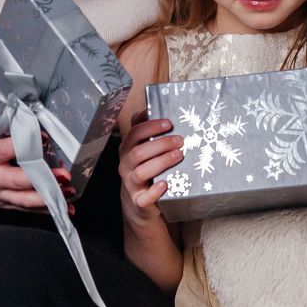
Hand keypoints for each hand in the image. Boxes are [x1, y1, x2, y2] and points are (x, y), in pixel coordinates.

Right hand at [0, 56, 72, 210]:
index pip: (6, 150)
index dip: (25, 144)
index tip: (45, 138)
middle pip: (19, 181)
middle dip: (43, 179)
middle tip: (66, 173)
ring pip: (24, 201)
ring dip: (47, 198)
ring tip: (69, 192)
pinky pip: (22, 209)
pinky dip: (41, 208)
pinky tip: (62, 208)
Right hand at [118, 110, 182, 227]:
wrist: (138, 201)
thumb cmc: (144, 166)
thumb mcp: (141, 147)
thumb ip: (145, 129)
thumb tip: (151, 106)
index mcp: (127, 148)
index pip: (135, 133)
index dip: (152, 127)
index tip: (169, 123)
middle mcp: (126, 164)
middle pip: (139, 152)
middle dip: (161, 144)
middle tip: (180, 141)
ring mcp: (131, 183)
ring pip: (141, 172)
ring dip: (161, 162)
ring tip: (179, 156)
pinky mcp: (139, 201)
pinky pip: (143, 198)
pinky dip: (154, 191)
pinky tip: (165, 184)